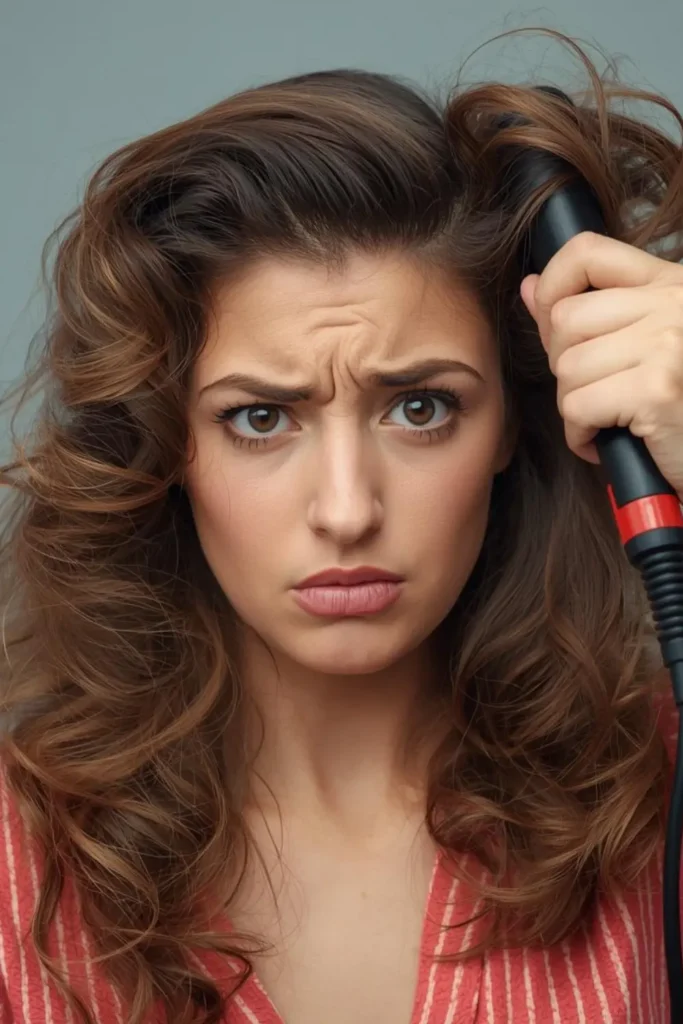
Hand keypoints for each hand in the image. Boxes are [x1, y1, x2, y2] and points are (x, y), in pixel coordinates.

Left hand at [520, 231, 682, 501]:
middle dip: (564, 366)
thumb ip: (588, 313)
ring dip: (575, 405)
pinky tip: (607, 442)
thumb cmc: (678, 406)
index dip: (552, 288)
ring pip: (568, 368)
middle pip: (566, 319)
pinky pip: (578, 407)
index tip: (554, 327)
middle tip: (596, 392)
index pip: (586, 252)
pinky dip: (581, 435)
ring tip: (608, 419)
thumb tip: (531, 286)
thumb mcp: (644, 345)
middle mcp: (673, 303)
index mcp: (669, 283)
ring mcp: (668, 344)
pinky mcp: (657, 389)